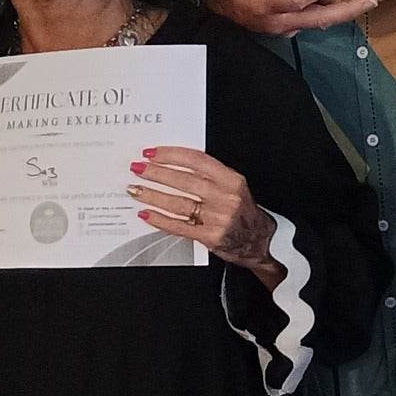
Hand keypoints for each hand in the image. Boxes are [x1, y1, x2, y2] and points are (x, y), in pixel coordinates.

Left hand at [129, 148, 277, 275]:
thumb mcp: (234, 187)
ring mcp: (218, 219)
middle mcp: (226, 198)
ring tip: (135, 189)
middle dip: (156, 173)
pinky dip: (160, 220)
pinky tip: (146, 213)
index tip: (152, 153)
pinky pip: (179, 227)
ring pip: (179, 204)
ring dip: (153, 196)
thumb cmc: (243, 212)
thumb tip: (173, 164)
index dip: (171, 155)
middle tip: (137, 168)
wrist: (259, 241)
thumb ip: (210, 176)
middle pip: (184, 181)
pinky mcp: (210, 237)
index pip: (196, 161)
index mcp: (232, 180)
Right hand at [205, 0, 373, 36]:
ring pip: (320, 23)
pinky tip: (343, 1)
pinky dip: (330, 13)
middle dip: (348, 9)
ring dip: (343, 12)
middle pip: (321, 18)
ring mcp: (285, 29)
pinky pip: (313, 22)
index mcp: (265, 5)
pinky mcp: (288, 30)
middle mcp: (281, 22)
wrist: (213, 23)